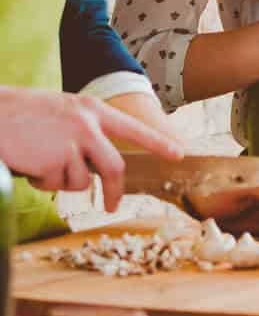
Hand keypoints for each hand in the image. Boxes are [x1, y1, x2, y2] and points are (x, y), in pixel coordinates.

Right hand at [0, 86, 183, 211]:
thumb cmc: (23, 114)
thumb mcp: (63, 112)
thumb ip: (86, 131)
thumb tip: (98, 164)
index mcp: (92, 109)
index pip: (133, 128)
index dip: (157, 142)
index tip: (178, 153)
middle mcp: (87, 125)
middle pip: (115, 167)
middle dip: (115, 191)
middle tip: (114, 206)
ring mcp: (71, 144)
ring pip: (81, 181)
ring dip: (61, 181)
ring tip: (41, 161)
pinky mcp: (53, 162)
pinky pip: (55, 185)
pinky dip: (42, 183)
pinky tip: (29, 164)